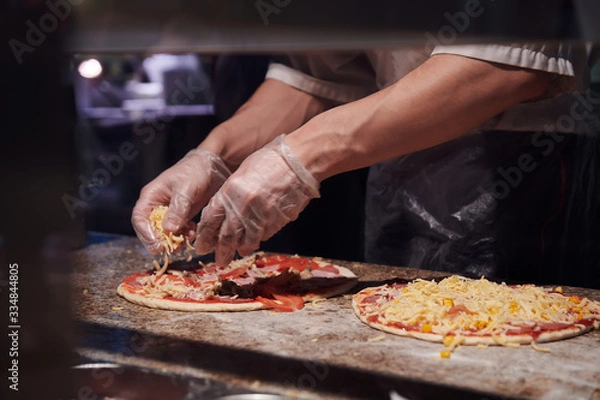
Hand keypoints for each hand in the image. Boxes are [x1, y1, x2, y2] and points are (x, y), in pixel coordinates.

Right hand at [131, 149, 230, 253]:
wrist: (213, 166)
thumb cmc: (195, 172)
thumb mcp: (186, 189)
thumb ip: (177, 209)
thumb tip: (168, 229)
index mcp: (151, 196)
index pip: (139, 218)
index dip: (145, 233)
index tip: (157, 245)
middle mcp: (157, 206)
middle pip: (150, 229)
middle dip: (159, 240)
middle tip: (170, 250)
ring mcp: (170, 212)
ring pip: (165, 233)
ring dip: (174, 240)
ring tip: (185, 242)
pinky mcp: (182, 216)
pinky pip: (179, 231)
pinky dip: (184, 235)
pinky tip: (193, 234)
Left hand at [195, 135, 319, 264]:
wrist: (298, 162)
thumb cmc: (270, 161)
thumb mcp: (242, 173)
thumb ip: (231, 194)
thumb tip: (225, 214)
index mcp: (230, 191)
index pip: (211, 219)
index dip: (205, 235)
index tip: (202, 244)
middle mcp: (243, 206)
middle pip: (227, 236)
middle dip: (221, 251)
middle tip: (219, 260)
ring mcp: (261, 216)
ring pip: (247, 240)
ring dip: (241, 248)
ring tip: (238, 253)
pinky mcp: (277, 221)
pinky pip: (264, 235)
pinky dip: (259, 239)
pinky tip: (257, 239)